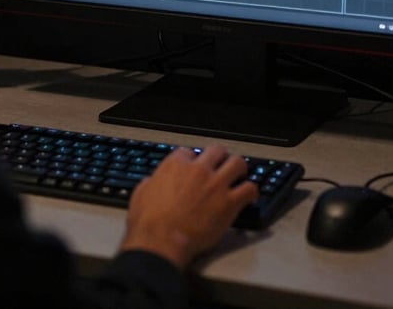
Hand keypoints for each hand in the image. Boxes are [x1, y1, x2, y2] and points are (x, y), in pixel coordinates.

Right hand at [120, 145, 257, 269]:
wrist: (161, 240)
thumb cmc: (148, 221)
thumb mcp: (141, 193)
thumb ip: (151, 183)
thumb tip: (152, 182)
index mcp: (176, 164)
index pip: (190, 152)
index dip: (193, 160)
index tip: (195, 167)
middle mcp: (198, 169)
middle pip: (216, 150)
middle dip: (219, 157)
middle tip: (221, 165)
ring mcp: (216, 184)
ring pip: (237, 163)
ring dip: (239, 168)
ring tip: (240, 175)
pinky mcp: (229, 202)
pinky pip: (249, 189)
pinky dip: (251, 191)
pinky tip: (249, 196)